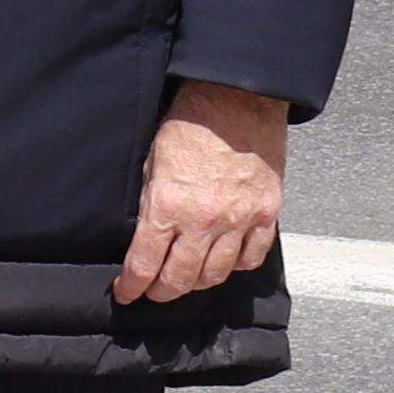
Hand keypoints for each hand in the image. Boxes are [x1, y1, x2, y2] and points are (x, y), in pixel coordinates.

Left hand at [115, 80, 289, 305]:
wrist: (238, 98)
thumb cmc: (190, 124)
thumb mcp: (152, 162)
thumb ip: (151, 203)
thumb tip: (145, 237)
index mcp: (168, 205)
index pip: (144, 264)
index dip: (132, 286)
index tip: (127, 293)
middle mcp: (203, 220)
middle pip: (180, 279)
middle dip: (162, 292)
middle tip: (155, 292)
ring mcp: (239, 220)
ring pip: (216, 274)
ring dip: (197, 282)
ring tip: (187, 278)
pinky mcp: (266, 213)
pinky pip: (252, 257)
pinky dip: (237, 265)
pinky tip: (225, 261)